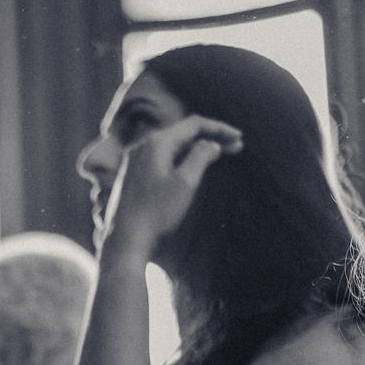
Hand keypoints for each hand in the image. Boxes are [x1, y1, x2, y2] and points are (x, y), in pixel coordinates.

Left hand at [101, 116, 243, 258]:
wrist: (126, 239)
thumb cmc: (156, 212)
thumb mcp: (185, 182)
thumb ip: (201, 156)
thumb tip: (212, 143)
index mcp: (156, 143)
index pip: (194, 124)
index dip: (219, 128)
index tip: (239, 137)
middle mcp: (143, 145)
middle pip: (184, 133)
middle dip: (211, 137)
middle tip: (236, 146)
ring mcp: (136, 159)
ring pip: (174, 146)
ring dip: (198, 148)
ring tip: (221, 155)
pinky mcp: (135, 174)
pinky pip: (164, 157)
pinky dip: (183, 158)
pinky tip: (195, 165)